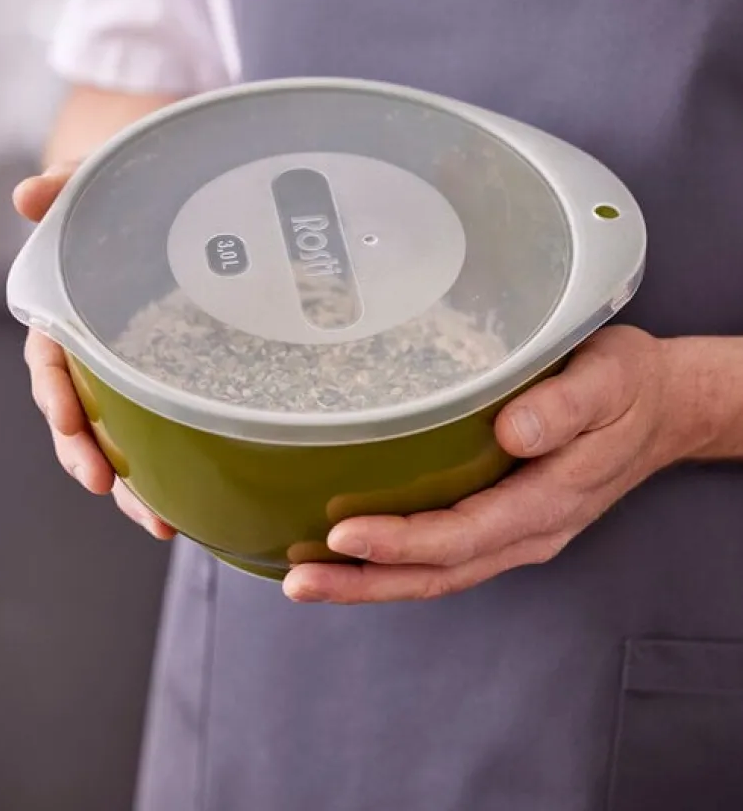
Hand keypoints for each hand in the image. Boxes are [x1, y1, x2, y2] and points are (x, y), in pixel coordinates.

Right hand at [13, 164, 174, 539]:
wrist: (146, 201)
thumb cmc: (111, 199)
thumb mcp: (88, 185)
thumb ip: (61, 189)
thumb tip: (28, 193)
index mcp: (64, 319)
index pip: (51, 370)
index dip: (59, 404)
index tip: (74, 435)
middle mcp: (90, 354)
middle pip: (83, 421)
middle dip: (96, 462)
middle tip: (121, 496)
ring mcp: (125, 371)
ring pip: (121, 436)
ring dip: (137, 481)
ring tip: (165, 522)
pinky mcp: (164, 375)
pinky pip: (162, 421)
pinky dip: (174, 458)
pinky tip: (199, 490)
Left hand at [283, 326, 691, 603]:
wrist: (663, 406)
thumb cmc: (629, 386)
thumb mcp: (608, 379)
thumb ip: (563, 406)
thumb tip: (510, 432)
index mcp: (549, 500)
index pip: (462, 534)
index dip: (400, 541)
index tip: (342, 535)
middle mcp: (529, 530)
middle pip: (437, 572)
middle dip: (365, 582)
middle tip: (298, 580)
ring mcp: (518, 531)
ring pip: (438, 572)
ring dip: (372, 581)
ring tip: (306, 578)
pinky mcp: (507, 519)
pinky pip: (447, 554)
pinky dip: (397, 562)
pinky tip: (356, 552)